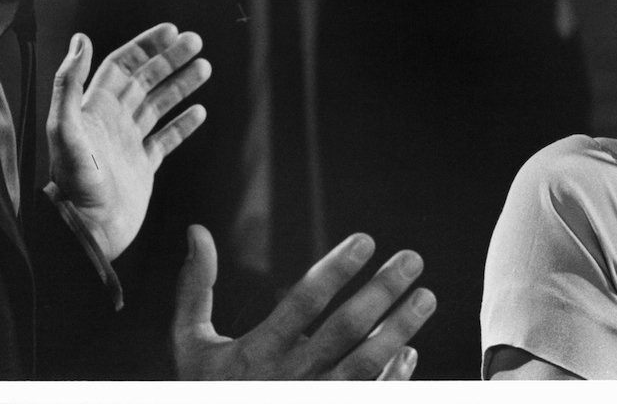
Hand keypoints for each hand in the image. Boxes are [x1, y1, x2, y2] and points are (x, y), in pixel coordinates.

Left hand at [46, 24, 210, 260]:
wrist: (86, 232)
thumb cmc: (73, 184)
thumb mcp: (65, 129)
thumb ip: (69, 84)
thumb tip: (80, 39)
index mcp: (94, 108)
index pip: (122, 65)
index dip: (145, 46)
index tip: (171, 30)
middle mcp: (112, 121)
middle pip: (145, 79)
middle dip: (170, 59)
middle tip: (196, 41)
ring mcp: (129, 143)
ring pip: (159, 105)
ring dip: (181, 85)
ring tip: (204, 68)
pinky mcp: (143, 167)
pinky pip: (166, 139)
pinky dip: (183, 124)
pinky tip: (199, 112)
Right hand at [172, 225, 435, 379]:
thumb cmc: (201, 392)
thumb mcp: (190, 346)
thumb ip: (195, 289)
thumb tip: (197, 231)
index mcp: (256, 354)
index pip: (304, 302)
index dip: (336, 269)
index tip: (366, 240)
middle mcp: (288, 379)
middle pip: (344, 330)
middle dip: (381, 291)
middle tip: (412, 260)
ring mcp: (311, 402)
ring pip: (364, 365)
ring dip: (399, 330)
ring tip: (426, 298)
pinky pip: (368, 398)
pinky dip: (393, 378)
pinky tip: (411, 353)